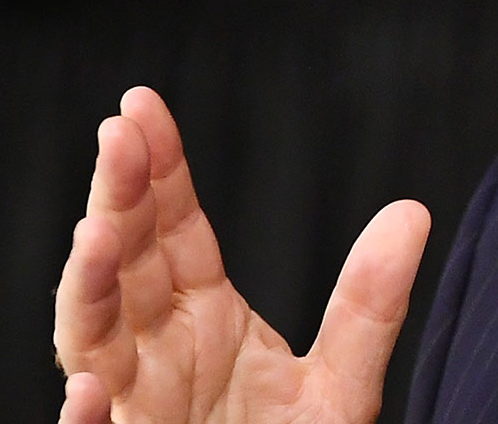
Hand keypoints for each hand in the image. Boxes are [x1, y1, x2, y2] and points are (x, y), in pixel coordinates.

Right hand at [53, 87, 431, 423]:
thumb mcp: (340, 390)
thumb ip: (368, 308)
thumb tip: (413, 212)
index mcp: (200, 321)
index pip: (172, 231)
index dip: (158, 169)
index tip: (141, 105)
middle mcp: (154, 357)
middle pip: (125, 266)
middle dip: (118, 200)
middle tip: (119, 136)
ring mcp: (134, 411)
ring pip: (90, 345)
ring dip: (85, 290)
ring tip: (95, 235)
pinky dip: (85, 423)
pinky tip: (87, 392)